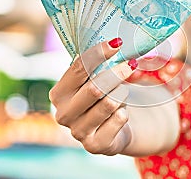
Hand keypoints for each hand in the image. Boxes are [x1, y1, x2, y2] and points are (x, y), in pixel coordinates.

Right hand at [49, 38, 136, 154]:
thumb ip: (97, 65)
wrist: (111, 130)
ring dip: (122, 94)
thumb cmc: (101, 99)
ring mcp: (77, 132)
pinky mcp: (94, 146)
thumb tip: (115, 43)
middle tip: (132, 64)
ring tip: (122, 94)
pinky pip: (119, 119)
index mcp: (58, 93)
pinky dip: (124, 111)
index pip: (78, 68)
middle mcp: (62, 114)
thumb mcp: (94, 80)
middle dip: (116, 73)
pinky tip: (121, 113)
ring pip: (109, 102)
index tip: (118, 43)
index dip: (99, 53)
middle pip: (95, 87)